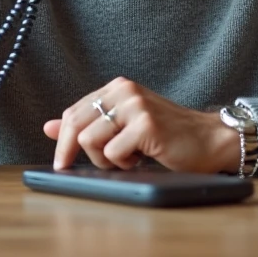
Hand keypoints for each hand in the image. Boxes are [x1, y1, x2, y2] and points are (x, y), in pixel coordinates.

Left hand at [43, 77, 240, 173]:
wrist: (209, 140)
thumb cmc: (167, 135)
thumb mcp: (124, 126)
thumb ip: (89, 124)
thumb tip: (48, 127)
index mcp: (117, 87)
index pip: (74, 112)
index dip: (62, 140)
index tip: (61, 162)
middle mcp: (124, 90)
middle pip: (75, 124)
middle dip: (70, 152)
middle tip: (71, 168)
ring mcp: (135, 105)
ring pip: (90, 140)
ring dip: (104, 160)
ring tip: (127, 158)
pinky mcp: (146, 124)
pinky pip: (112, 152)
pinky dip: (123, 164)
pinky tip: (142, 158)